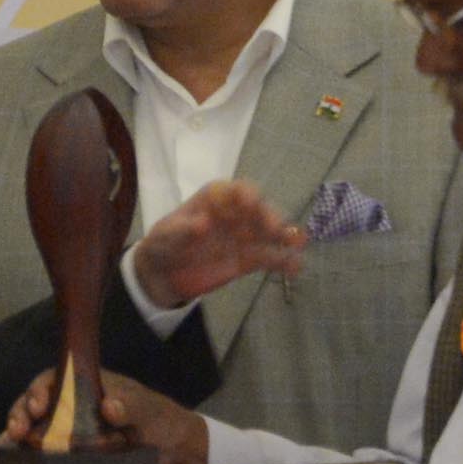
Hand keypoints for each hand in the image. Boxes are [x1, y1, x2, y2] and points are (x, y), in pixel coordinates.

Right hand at [0, 368, 208, 463]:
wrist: (175, 452)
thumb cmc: (160, 420)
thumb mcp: (149, 410)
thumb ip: (132, 406)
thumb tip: (108, 406)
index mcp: (86, 386)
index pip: (54, 380)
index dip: (39, 390)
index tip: (37, 405)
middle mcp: (72, 406)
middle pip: (35, 405)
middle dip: (19, 415)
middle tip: (16, 432)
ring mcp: (69, 432)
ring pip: (32, 430)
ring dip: (13, 439)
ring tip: (1, 453)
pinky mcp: (71, 457)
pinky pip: (41, 456)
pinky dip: (23, 460)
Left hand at [133, 178, 306, 310]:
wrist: (164, 273)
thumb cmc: (164, 243)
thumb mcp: (166, 235)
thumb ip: (183, 230)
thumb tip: (203, 224)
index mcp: (216, 199)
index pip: (236, 190)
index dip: (246, 195)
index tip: (251, 204)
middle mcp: (236, 214)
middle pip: (259, 210)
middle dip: (270, 216)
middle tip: (277, 229)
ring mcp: (244, 236)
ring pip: (270, 233)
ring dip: (286, 236)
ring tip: (299, 243)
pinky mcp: (249, 259)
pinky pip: (270, 257)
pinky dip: (283, 261)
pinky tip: (296, 267)